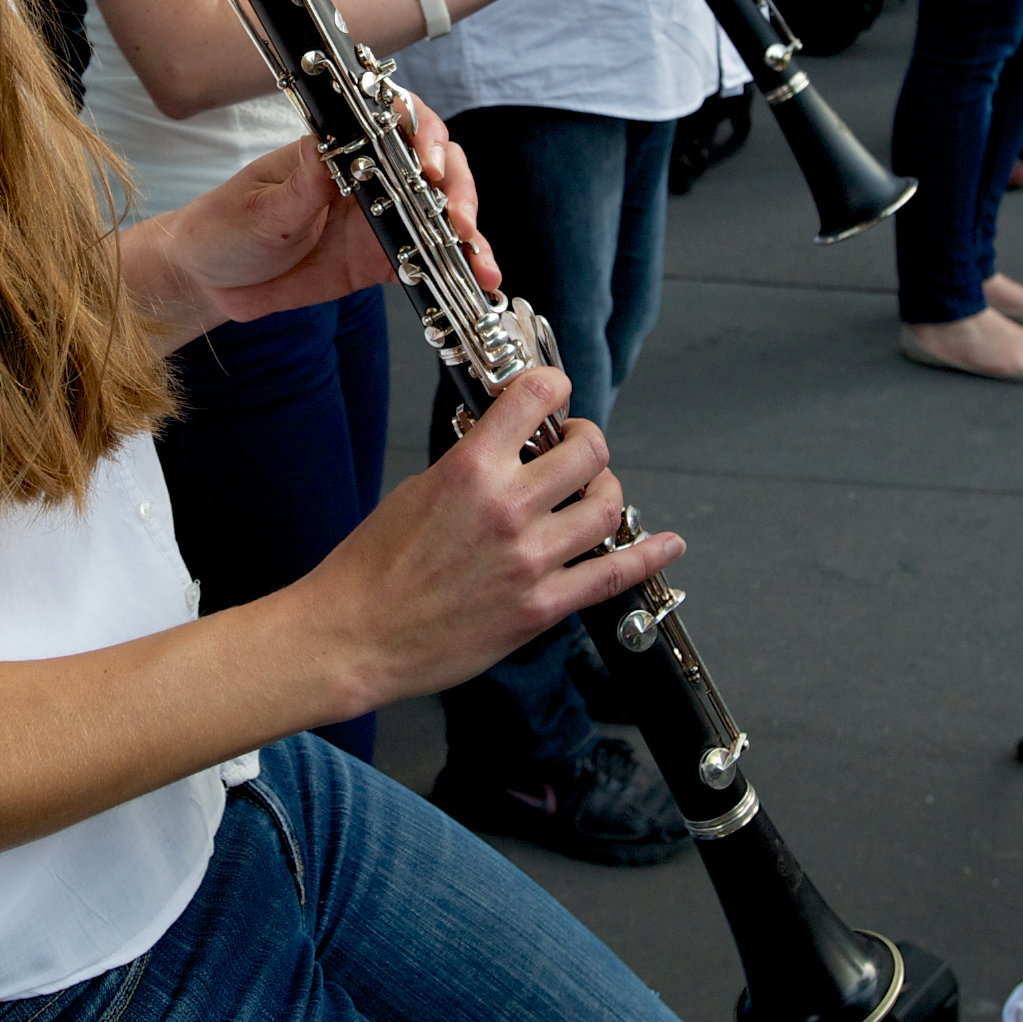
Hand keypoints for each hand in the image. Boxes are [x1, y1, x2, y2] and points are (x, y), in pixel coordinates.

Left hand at [137, 99, 499, 339]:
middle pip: (434, 165)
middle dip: (455, 188)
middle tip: (456, 220)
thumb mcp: (257, 208)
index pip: (394, 123)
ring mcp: (381, 217)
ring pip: (440, 212)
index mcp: (338, 148)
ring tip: (479, 262)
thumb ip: (299, 186)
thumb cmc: (225, 228)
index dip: (420, 135)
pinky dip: (458, 268)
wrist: (212, 281)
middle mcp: (368, 175)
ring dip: (468, 233)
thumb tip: (327, 147)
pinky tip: (479, 282)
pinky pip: (431, 259)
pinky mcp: (384, 258)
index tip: (425, 165)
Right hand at [304, 367, 683, 707]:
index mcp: (471, 469)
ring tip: (595, 493)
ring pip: (607, 507)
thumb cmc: (373, 567)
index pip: (535, 398)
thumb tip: (507, 449)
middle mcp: (508, 508)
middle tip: (577, 446)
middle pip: (588, 451)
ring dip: (607, 492)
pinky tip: (666, 544)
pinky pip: (612, 575)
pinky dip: (648, 556)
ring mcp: (530, 559)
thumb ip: (471, 465)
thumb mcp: (417, 489)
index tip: (556, 392)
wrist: (356, 634)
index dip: (554, 386)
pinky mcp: (540, 607)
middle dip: (587, 440)